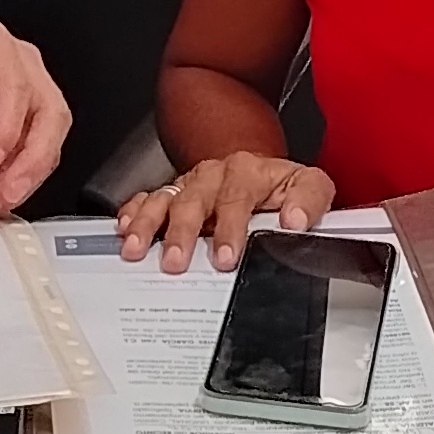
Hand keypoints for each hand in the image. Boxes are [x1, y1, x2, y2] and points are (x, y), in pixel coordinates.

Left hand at [0, 19, 70, 217]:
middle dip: (32, 160)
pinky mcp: (26, 113)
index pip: (16, 88)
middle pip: (50, 112)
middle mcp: (19, 62)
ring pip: (50, 133)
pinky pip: (37, 146)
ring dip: (29, 172)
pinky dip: (22, 172)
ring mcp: (28, 87)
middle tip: (4, 192)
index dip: (7, 131)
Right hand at [115, 153, 335, 270]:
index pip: (236, 197)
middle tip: (176, 261)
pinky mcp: (171, 194)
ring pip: (164, 200)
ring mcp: (189, 184)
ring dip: (148, 225)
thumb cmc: (280, 188)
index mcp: (248, 172)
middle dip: (182, 232)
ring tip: (138, 249)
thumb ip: (309, 200)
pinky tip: (124, 231)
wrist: (256, 172)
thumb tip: (295, 221)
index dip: (230, 228)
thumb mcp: (308, 186)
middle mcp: (214, 175)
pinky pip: (146, 200)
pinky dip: (132, 214)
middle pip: (193, 200)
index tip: (226, 256)